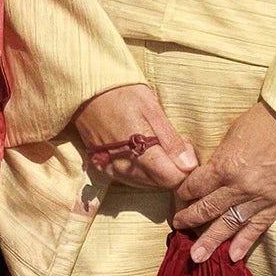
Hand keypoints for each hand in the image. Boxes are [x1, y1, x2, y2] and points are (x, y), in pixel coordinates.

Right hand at [71, 85, 196, 190]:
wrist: (86, 91)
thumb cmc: (122, 93)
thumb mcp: (152, 108)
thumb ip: (170, 140)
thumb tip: (190, 166)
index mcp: (138, 152)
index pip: (171, 179)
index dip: (184, 168)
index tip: (186, 150)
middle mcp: (124, 168)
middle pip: (160, 184)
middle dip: (173, 169)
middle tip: (173, 142)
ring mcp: (112, 170)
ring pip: (146, 183)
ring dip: (158, 170)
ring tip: (157, 143)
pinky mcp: (104, 168)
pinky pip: (131, 179)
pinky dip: (142, 169)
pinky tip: (142, 151)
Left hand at [171, 102, 275, 262]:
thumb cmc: (265, 122)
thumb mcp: (232, 132)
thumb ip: (220, 156)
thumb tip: (206, 170)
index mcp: (226, 165)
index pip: (196, 186)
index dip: (184, 192)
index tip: (178, 197)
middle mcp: (240, 187)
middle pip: (208, 208)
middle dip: (190, 219)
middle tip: (177, 228)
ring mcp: (260, 199)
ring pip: (229, 224)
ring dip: (211, 241)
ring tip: (197, 257)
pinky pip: (257, 228)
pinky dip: (244, 243)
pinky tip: (233, 256)